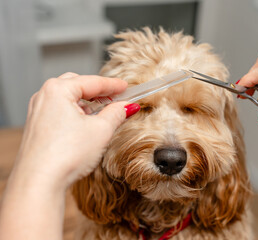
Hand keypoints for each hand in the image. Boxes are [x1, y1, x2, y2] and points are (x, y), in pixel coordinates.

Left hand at [13, 72, 139, 188]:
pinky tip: (87, 124)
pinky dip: (77, 113)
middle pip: (79, 86)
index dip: (113, 85)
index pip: (93, 81)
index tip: (127, 86)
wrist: (40, 182)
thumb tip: (126, 106)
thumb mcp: (101, 130)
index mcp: (58, 90)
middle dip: (99, 92)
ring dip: (88, 104)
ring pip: (69, 99)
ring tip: (105, 113)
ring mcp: (38, 111)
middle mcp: (44, 96)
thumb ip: (116, 113)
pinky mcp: (38, 126)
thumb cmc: (65, 155)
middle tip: (117, 98)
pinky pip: (61, 111)